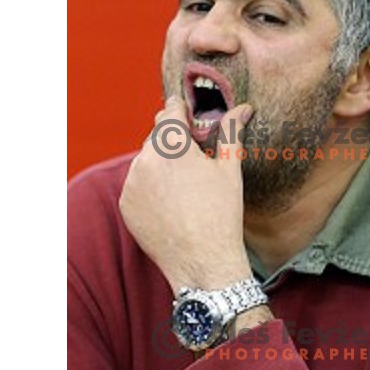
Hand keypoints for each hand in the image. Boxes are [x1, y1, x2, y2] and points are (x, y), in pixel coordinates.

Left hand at [119, 96, 253, 293]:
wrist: (203, 262)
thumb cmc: (222, 214)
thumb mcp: (230, 169)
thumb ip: (232, 132)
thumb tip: (243, 108)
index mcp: (173, 146)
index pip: (169, 112)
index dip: (180, 109)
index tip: (186, 112)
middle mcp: (146, 160)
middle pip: (157, 136)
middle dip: (173, 138)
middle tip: (193, 152)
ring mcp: (132, 184)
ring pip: (146, 160)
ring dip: (161, 162)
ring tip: (184, 182)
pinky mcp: (126, 205)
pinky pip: (137, 184)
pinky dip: (150, 184)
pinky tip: (171, 200)